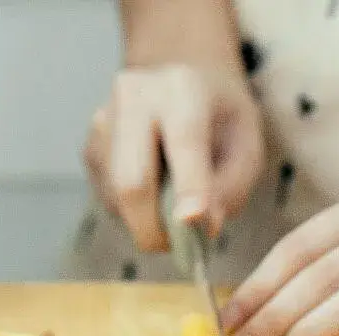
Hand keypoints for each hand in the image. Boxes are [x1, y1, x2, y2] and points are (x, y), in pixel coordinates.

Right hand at [83, 64, 263, 250]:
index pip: (184, 141)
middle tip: (184, 250)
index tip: (195, 223)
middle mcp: (133, 96)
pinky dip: (135, 213)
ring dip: (147, 223)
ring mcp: (103, 122)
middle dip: (156, 228)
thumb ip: (232, 185)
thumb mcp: (248, 144)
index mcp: (182, 87)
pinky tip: (156, 192)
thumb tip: (199, 226)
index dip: (189, 187)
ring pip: (117, 198)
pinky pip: (109, 199)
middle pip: (132, 180)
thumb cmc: (221, 119)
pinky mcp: (91, 149)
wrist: (181, 83)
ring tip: (177, 211)